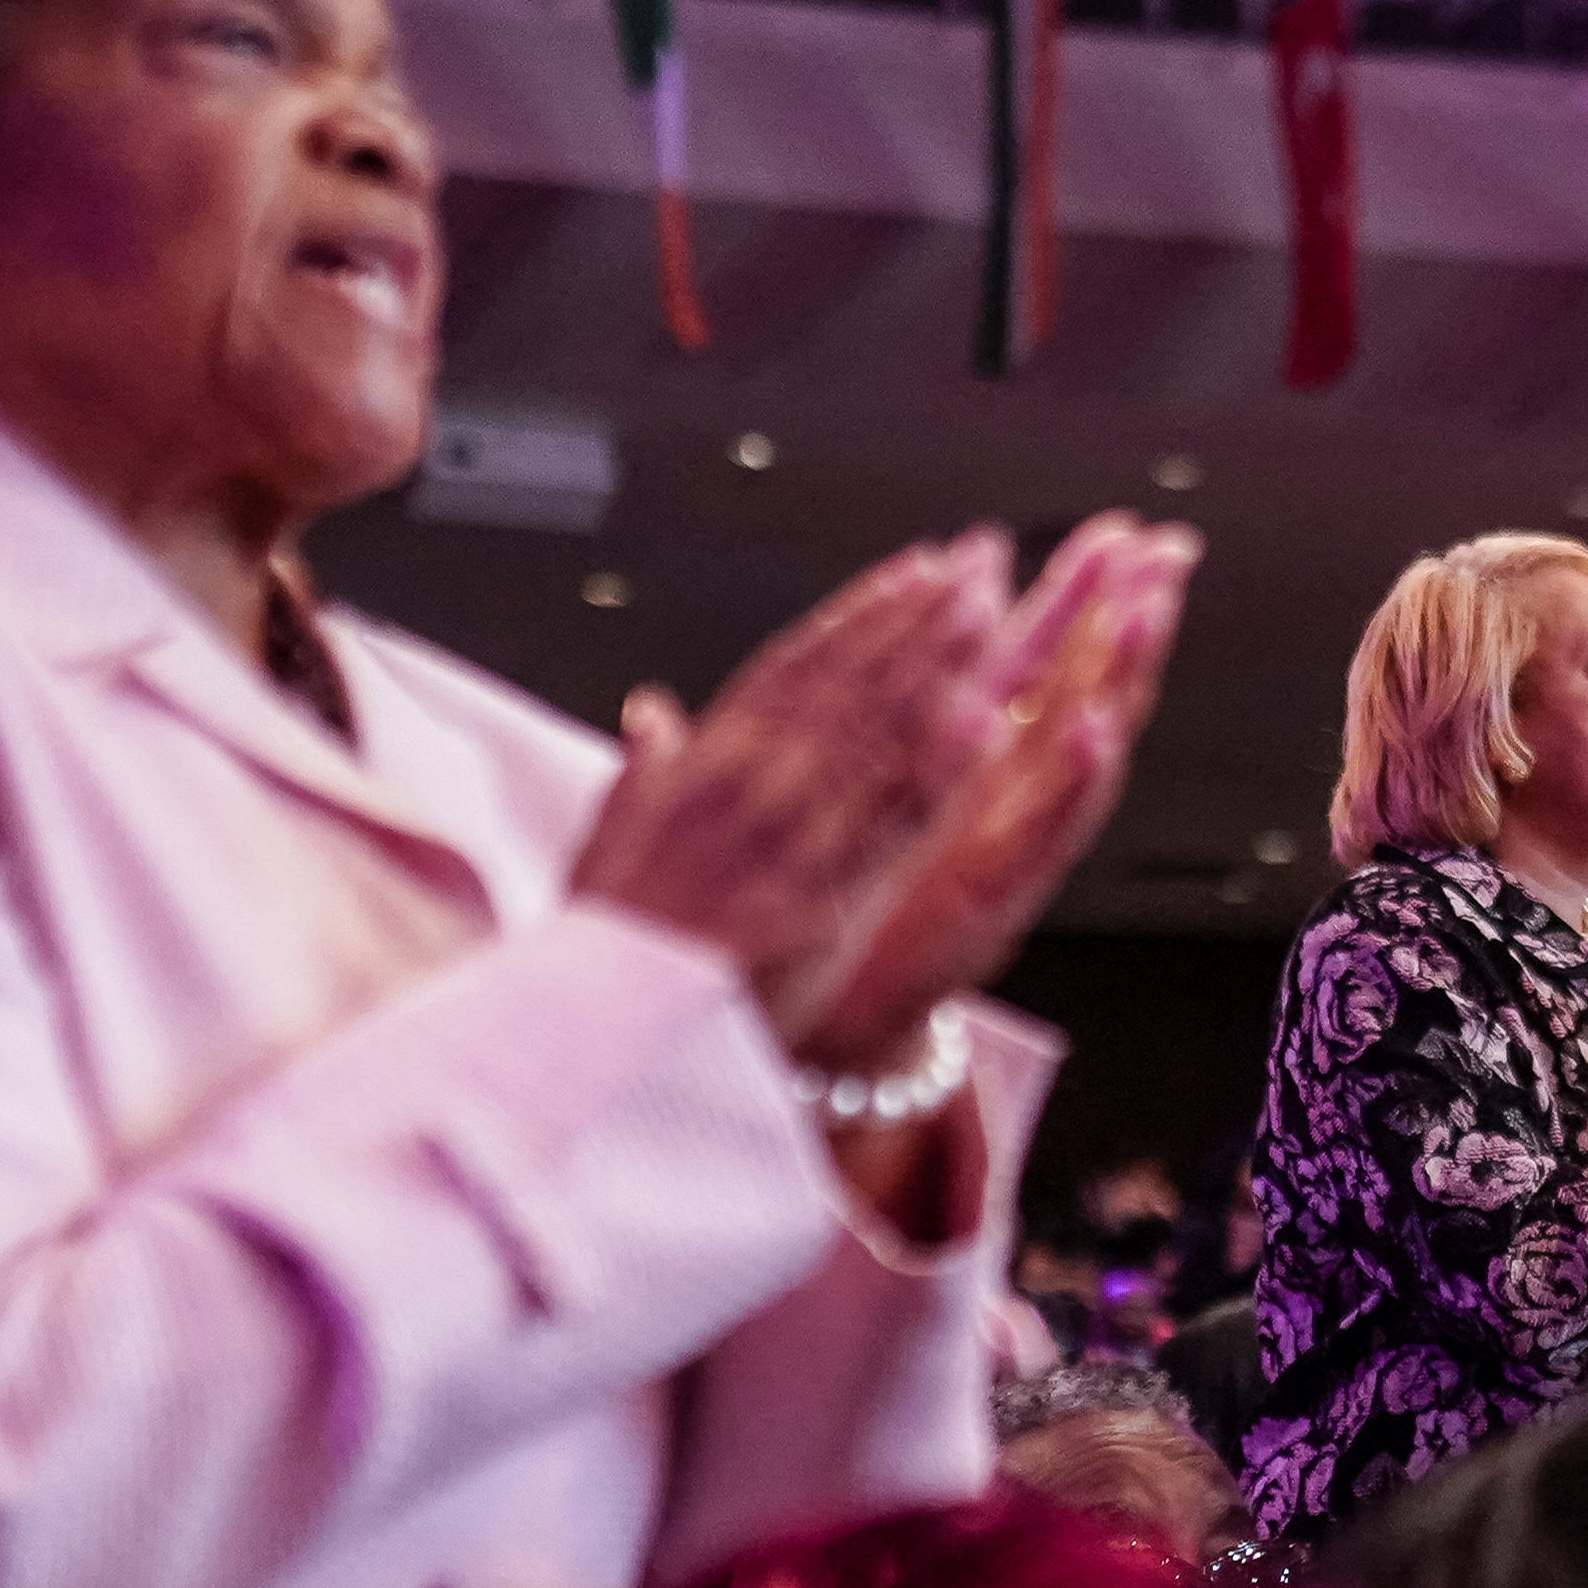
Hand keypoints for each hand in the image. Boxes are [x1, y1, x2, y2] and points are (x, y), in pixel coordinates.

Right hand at [574, 535, 1017, 1057]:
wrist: (598, 1024)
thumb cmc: (611, 942)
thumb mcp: (608, 840)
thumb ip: (642, 770)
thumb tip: (651, 709)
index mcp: (703, 769)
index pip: (792, 669)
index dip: (857, 615)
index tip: (908, 571)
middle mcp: (752, 788)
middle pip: (848, 683)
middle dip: (916, 619)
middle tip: (975, 562)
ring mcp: (792, 839)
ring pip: (876, 735)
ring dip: (938, 667)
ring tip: (989, 611)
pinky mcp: (826, 898)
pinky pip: (892, 825)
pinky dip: (939, 771)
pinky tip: (984, 724)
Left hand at [806, 515, 1199, 1072]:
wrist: (829, 1022)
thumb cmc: (852, 912)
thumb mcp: (884, 791)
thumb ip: (914, 708)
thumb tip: (945, 606)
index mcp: (977, 766)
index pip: (1045, 663)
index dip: (1085, 598)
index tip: (1124, 536)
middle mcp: (1007, 802)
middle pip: (1082, 693)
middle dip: (1127, 620)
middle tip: (1165, 554)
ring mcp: (1010, 848)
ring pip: (1080, 752)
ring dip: (1117, 682)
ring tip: (1145, 614)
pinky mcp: (995, 899)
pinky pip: (1043, 836)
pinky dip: (1071, 784)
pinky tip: (1092, 730)